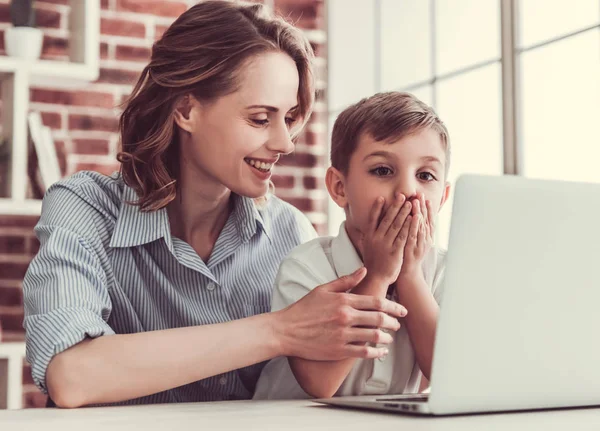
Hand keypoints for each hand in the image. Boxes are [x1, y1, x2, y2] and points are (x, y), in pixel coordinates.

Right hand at [276, 267, 407, 360]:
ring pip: (374, 336)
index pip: (376, 302)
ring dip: (387, 337)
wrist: (286, 330)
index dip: (393, 306)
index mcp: (343, 300)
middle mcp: (346, 317)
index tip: (401, 310)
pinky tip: (381, 351)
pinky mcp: (339, 350)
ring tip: (390, 337)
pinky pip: (364, 352)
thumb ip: (345, 280)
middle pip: (379, 318)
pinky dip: (376, 352)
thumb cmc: (303, 309)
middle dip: (394, 322)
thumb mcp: (323, 289)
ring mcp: (343, 334)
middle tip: (399, 324)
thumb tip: (364, 270)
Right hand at [358, 192, 413, 285]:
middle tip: (402, 196)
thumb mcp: (367, 246)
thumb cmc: (373, 262)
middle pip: (387, 219)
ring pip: (396, 226)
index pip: (372, 219)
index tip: (381, 197)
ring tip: (410, 204)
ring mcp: (385, 245)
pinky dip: (408, 227)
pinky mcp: (395, 251)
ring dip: (404, 213)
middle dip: (395, 206)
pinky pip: (403, 236)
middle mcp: (376, 238)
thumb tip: (367, 226)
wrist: (376, 278)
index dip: (377, 208)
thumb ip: (368, 236)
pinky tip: (413, 219)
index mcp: (369, 236)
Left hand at [400, 193, 433, 277]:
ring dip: (420, 213)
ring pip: (421, 226)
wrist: (407, 272)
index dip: (426, 207)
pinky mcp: (414, 249)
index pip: (428, 218)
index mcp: (426, 236)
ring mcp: (420, 244)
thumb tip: (415, 215)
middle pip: (426, 220)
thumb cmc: (408, 254)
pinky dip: (415, 226)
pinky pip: (415, 235)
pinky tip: (414, 217)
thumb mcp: (413, 238)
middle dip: (423, 206)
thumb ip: (414, 226)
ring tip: (417, 201)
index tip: (423, 195)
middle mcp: (426, 239)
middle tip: (420, 194)